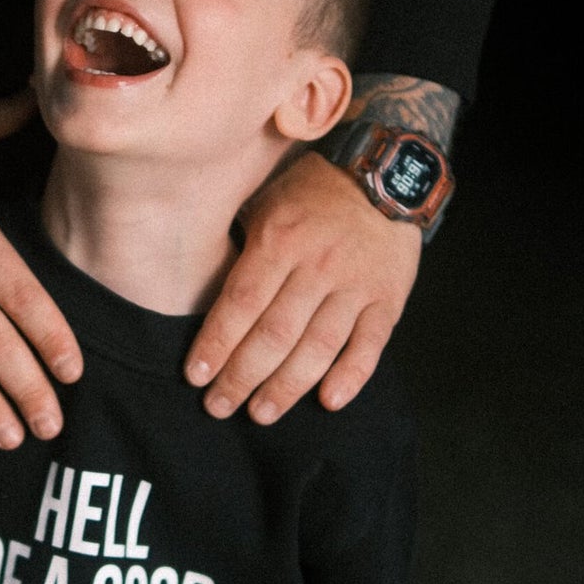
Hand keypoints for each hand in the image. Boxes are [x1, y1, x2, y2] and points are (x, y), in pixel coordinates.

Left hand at [186, 150, 420, 422]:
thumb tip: (204, 292)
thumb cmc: (314, 189)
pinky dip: (351, 376)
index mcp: (280, 240)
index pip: (241, 304)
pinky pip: (370, 344)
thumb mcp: (266, 201)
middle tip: (218, 406)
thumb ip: (241, 245)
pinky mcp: (388, 298)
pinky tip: (329, 401)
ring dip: (287, 387)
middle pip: (274, 334)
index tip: (195, 376)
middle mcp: (317, 266)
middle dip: (242, 377)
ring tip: (261, 413)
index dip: (216, 344)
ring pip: (318, 347)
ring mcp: (356, 284)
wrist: (388, 170)